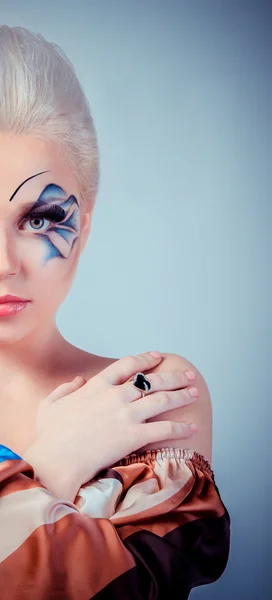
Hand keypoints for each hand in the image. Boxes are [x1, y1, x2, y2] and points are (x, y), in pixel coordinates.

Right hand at [22, 351, 197, 500]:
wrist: (54, 461)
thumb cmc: (48, 436)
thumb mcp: (50, 404)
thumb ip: (65, 389)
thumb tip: (78, 381)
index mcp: (96, 386)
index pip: (127, 365)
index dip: (145, 359)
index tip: (157, 356)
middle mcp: (115, 395)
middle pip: (151, 380)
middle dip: (173, 376)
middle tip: (188, 374)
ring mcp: (125, 415)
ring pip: (162, 399)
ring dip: (182, 395)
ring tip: (195, 393)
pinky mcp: (133, 436)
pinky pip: (164, 429)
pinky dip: (181, 427)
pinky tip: (192, 427)